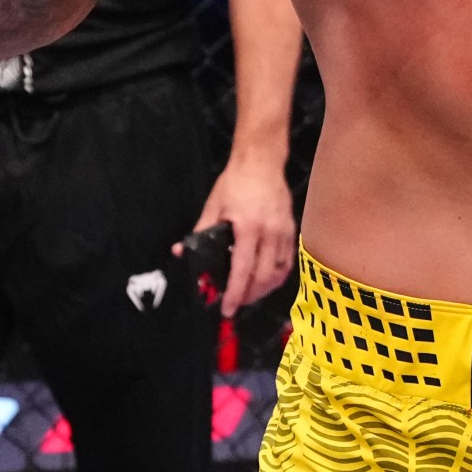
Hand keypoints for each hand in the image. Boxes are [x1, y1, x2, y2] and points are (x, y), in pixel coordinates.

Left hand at [181, 159, 296, 316]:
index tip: (227, 309)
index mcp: (248, 228)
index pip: (243, 270)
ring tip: (250, 295)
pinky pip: (288, 261)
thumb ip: (200, 232)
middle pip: (263, 277)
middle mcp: (270, 233)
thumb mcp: (213, 206)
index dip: (235, 293)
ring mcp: (284, 232)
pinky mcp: (291, 229)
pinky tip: (266, 280)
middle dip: (249, 296)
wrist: (262, 162)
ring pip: (279, 272)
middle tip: (235, 304)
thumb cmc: (235, 182)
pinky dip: (277, 276)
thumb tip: (180, 251)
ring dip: (264, 289)